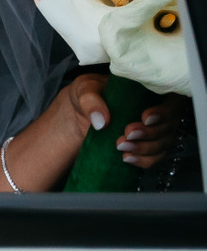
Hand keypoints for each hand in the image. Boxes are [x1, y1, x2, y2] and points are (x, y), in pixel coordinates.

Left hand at [52, 73, 184, 168]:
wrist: (79, 113)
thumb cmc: (88, 94)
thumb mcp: (84, 89)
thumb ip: (91, 100)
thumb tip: (101, 120)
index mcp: (149, 90)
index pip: (172, 100)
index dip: (164, 111)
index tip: (145, 117)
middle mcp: (157, 109)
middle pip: (169, 125)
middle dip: (150, 132)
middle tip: (127, 133)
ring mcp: (154, 129)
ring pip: (164, 143)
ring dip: (145, 148)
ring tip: (121, 146)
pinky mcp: (146, 145)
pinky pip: (155, 157)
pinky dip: (144, 160)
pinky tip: (127, 158)